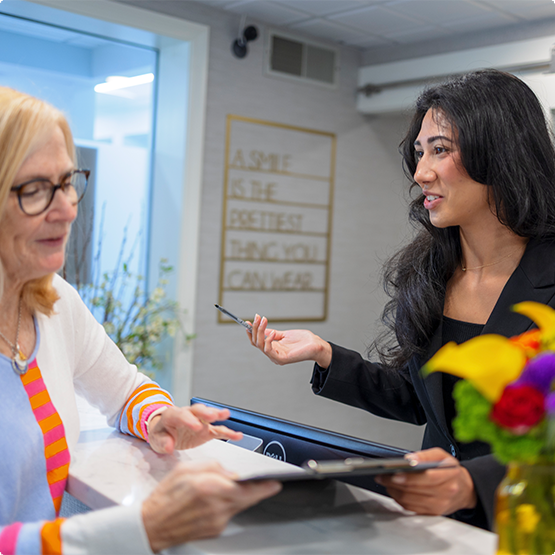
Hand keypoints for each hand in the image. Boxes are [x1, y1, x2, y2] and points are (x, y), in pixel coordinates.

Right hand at [142, 460, 281, 551]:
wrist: (152, 525)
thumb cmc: (165, 496)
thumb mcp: (186, 469)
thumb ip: (212, 466)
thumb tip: (229, 471)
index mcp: (208, 487)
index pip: (245, 487)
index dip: (263, 486)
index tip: (275, 483)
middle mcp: (215, 506)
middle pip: (247, 498)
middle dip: (259, 491)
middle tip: (269, 485)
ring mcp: (216, 521)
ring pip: (239, 506)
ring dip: (242, 497)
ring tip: (236, 489)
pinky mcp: (214, 530)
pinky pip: (229, 514)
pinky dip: (229, 506)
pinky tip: (220, 500)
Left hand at [148, 404, 242, 453]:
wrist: (165, 432)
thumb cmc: (161, 433)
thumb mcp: (156, 439)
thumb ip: (163, 442)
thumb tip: (169, 446)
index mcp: (173, 416)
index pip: (180, 415)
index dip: (189, 420)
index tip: (197, 426)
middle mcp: (188, 415)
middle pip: (197, 410)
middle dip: (205, 412)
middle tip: (212, 416)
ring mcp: (199, 421)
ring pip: (209, 416)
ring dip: (217, 415)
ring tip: (226, 415)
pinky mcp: (207, 430)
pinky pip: (218, 430)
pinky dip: (228, 433)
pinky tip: (237, 435)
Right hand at [248, 314, 331, 367]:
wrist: (316, 345)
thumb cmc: (303, 340)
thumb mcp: (285, 334)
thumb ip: (273, 333)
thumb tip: (262, 328)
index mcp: (273, 348)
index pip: (256, 341)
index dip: (251, 332)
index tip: (248, 321)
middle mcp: (272, 354)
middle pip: (256, 342)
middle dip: (255, 328)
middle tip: (257, 317)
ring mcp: (276, 357)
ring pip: (260, 345)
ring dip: (260, 331)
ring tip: (264, 320)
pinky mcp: (281, 359)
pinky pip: (268, 350)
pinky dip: (267, 340)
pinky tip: (272, 332)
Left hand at [374, 448, 476, 515]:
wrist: (465, 489)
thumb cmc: (451, 471)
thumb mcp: (442, 456)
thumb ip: (425, 455)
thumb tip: (410, 458)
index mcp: (449, 476)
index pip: (426, 478)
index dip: (408, 476)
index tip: (393, 473)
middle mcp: (444, 493)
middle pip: (414, 490)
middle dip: (394, 482)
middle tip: (383, 475)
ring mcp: (438, 505)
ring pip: (410, 500)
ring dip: (394, 491)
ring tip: (386, 481)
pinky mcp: (432, 513)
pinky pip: (411, 508)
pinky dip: (400, 499)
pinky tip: (395, 491)